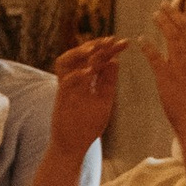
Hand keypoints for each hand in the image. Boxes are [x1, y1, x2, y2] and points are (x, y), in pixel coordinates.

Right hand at [45, 36, 120, 166]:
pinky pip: (65, 82)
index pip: (98, 58)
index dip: (110, 49)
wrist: (73, 145)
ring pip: (65, 62)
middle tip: (111, 40)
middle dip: (96, 45)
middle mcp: (75, 80)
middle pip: (81, 55)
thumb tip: (115, 60)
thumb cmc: (88, 125)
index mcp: (87, 80)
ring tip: (95, 48)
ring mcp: (66, 89)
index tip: (125, 42)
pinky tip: (90, 71)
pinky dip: (77, 75)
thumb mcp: (104, 100)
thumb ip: (108, 81)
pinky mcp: (60, 99)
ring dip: (79, 52)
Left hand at [139, 0, 185, 147]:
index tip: (178, 13)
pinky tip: (140, 39)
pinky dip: (148, 46)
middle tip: (164, 5)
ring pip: (171, 38)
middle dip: (173, 16)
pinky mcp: (166, 77)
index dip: (185, 22)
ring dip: (163, 23)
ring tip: (155, 14)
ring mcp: (180, 67)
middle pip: (182, 31)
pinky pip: (155, 57)